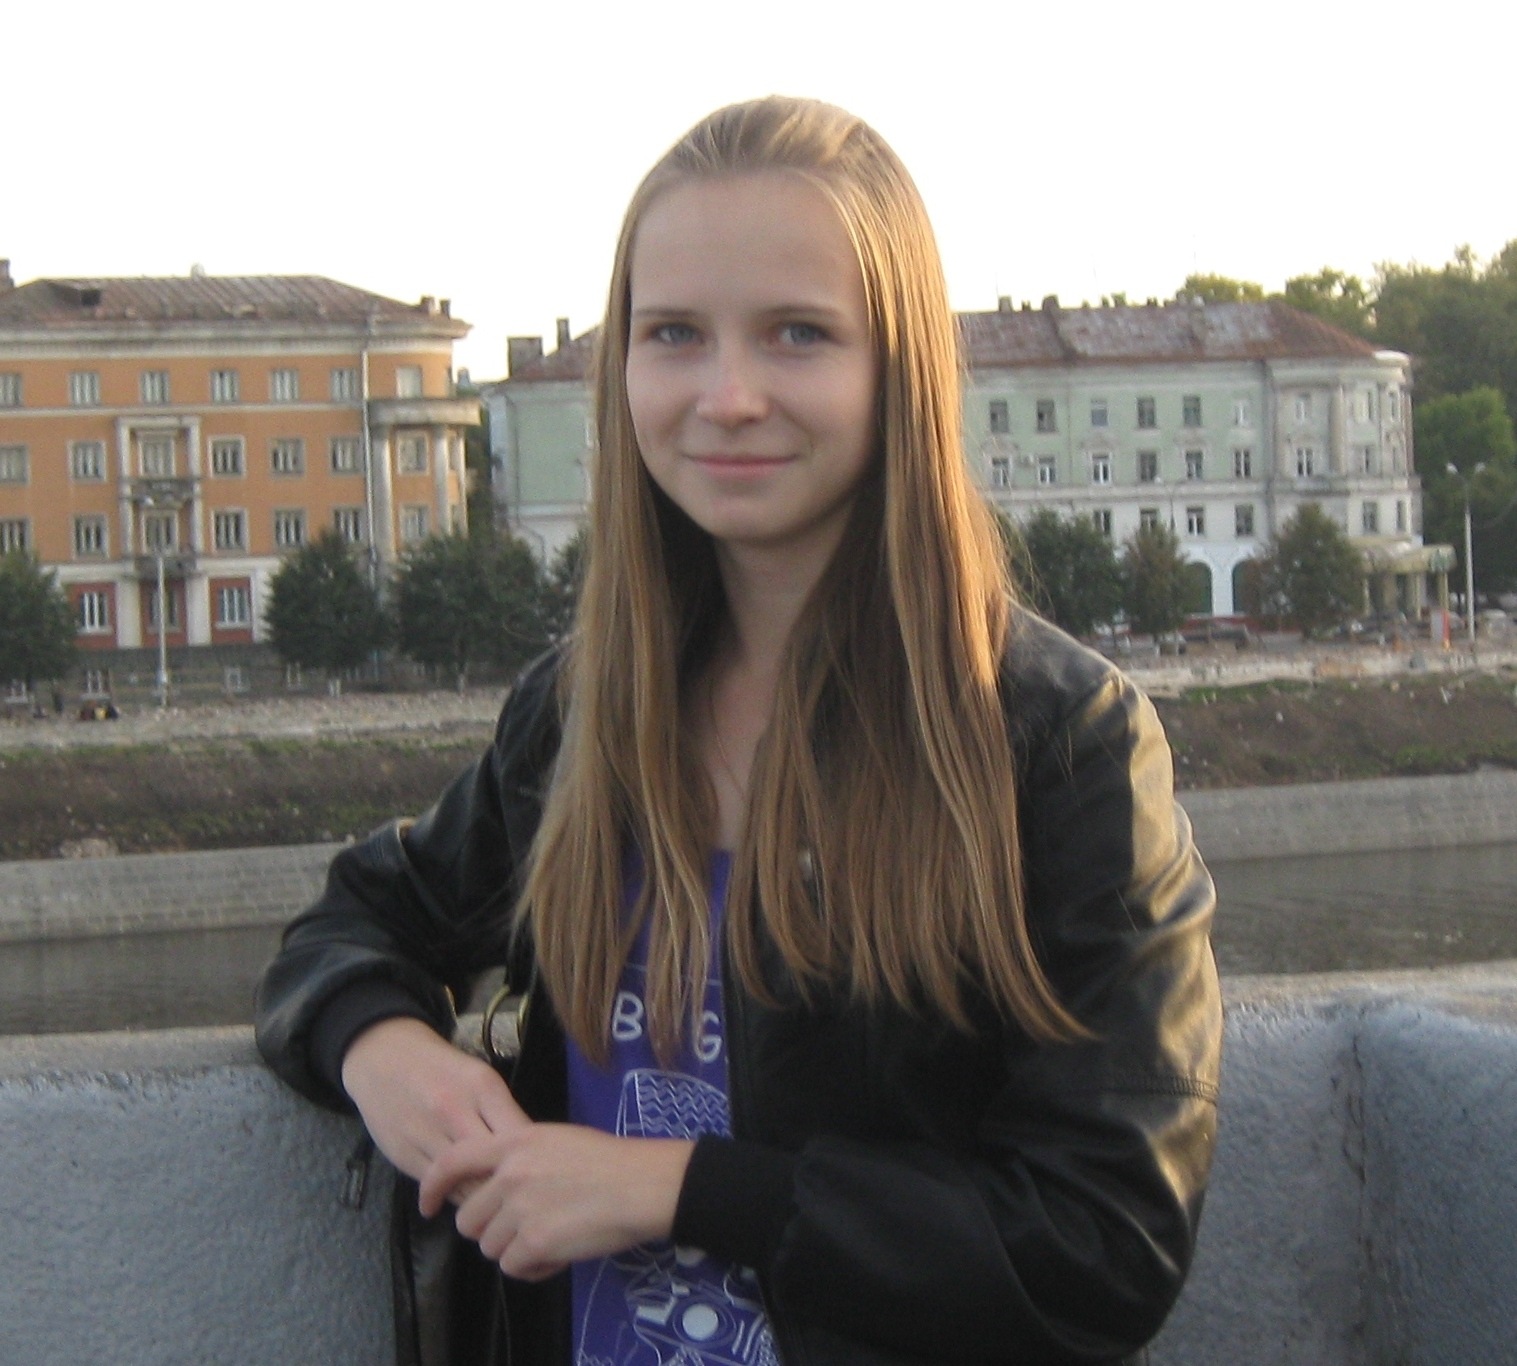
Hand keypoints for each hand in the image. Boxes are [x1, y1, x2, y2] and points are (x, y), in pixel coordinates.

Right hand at [340, 1017, 527, 1183]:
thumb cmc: (441, 1069)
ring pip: (465, 1184)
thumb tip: (529, 1154)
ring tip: (490, 1198)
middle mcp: (455, 1111)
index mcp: (483, 1088)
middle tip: (515, 1194)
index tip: (535, 1169)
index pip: (519, 1135)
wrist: (384, 1057)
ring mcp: (427, 1135)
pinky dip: (454, 1194)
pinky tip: (461, 1190)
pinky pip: (439, 1188)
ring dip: (480, 1196)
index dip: (530, 1158)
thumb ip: (504, 1113)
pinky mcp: (404, 1155)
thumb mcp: (480, 1078)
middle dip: (507, 1184)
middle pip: (492, 1165)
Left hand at [417, 1125, 694, 1281]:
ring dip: (513, 1249)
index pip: (452, 1162)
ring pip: (489, 1246)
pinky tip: (556, 1253)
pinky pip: (513, 1267)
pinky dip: (532, 1267)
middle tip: (521, 1226)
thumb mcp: (555, 1140)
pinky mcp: (535, 1242)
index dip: (432, 1187)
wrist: (641, 1184)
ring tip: (547, 1237)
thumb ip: (518, 1156)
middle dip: (489, 1228)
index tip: (429, 1204)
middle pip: (468, 1219)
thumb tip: (495, 1184)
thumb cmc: (608, 1160)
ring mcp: (520, 1210)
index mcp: (513, 1143)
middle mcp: (509, 1175)